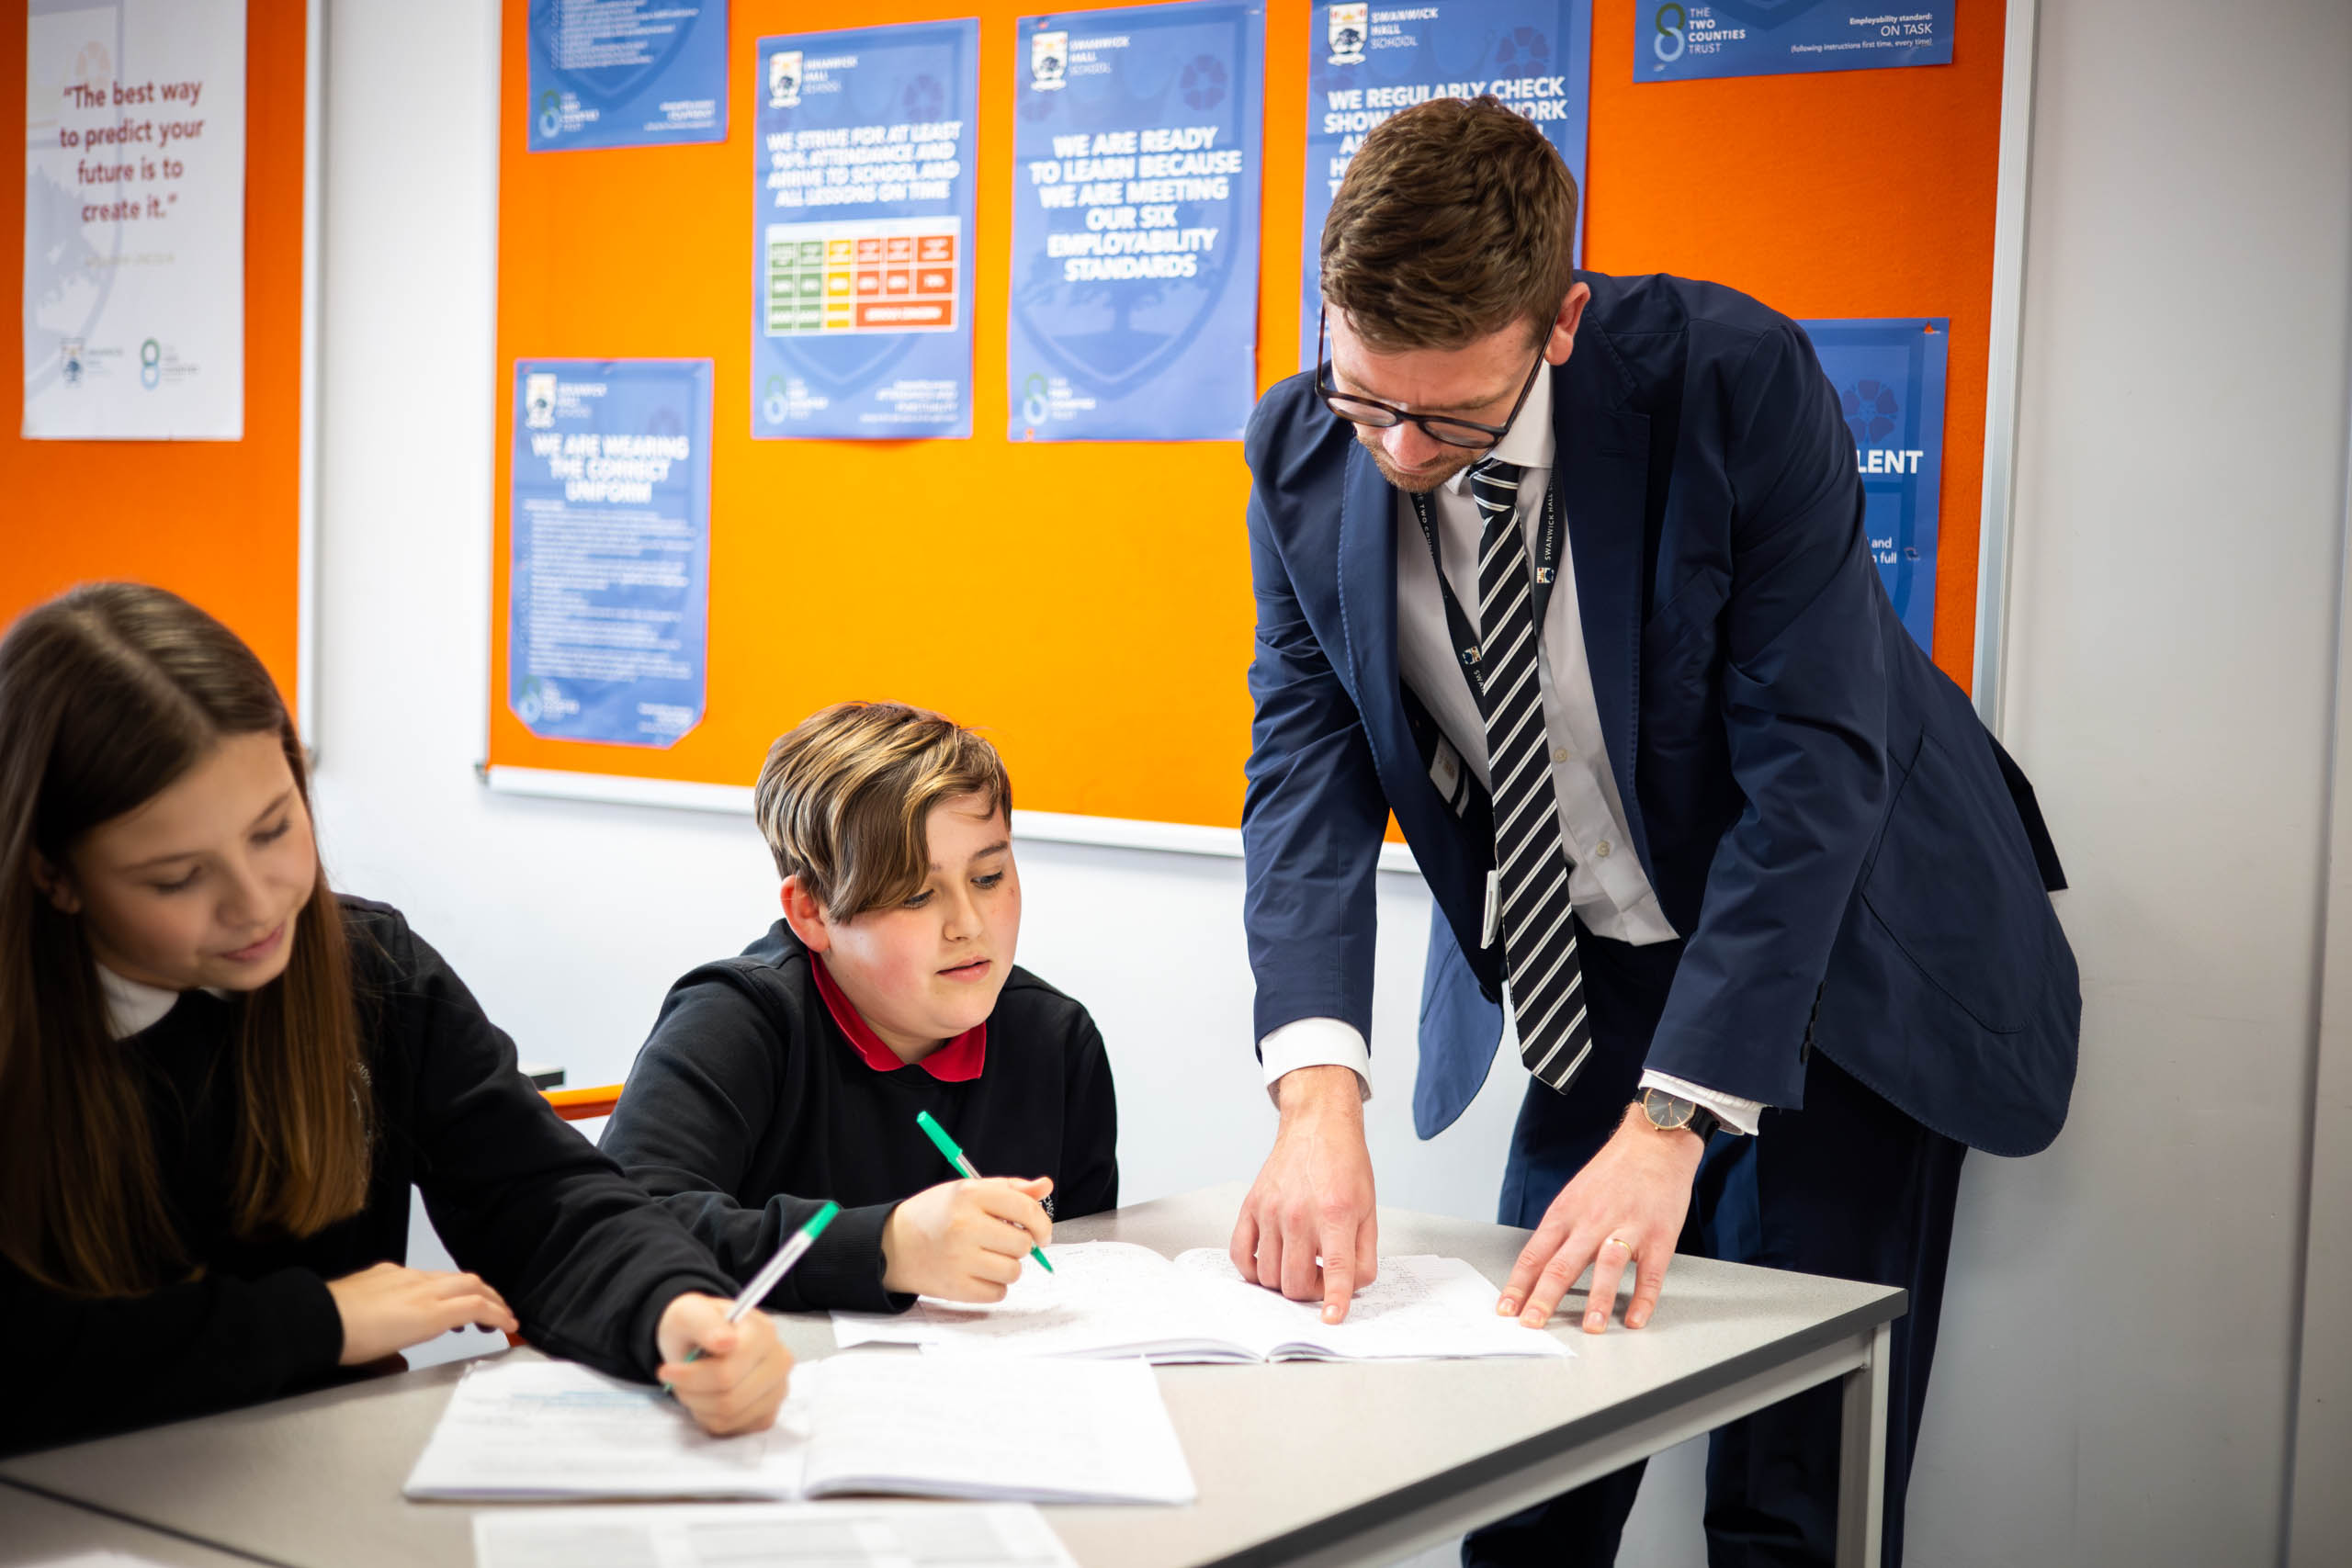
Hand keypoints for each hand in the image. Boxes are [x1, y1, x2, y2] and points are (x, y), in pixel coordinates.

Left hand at [325, 1262, 518, 1365]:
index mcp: (429, 1313)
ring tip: (467, 1302)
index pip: (477, 1307)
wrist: (318, 1320)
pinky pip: (420, 1273)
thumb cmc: (350, 1344)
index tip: (511, 1323)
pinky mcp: (386, 1271)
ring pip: (448, 1275)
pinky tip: (424, 1294)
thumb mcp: (384, 1358)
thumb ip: (403, 1356)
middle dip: (492, 1295)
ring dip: (465, 1288)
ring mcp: (405, 1276)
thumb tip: (403, 1361)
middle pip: (471, 1283)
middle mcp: (423, 1289)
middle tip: (500, 1309)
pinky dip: (434, 1283)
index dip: (499, 1314)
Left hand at [656, 1293, 792, 1435]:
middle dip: (693, 1393)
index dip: (691, 1377)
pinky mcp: (768, 1413)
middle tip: (676, 1380)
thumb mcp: (689, 1313)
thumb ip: (705, 1323)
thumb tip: (726, 1342)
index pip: (727, 1373)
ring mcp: (777, 1390)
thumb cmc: (697, 1326)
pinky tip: (707, 1398)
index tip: (666, 1370)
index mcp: (764, 1332)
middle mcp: (779, 1361)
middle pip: (730, 1399)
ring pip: (730, 1416)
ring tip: (691, 1387)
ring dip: (699, 1406)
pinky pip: (734, 1428)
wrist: (703, 1340)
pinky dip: (711, 1418)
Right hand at [881, 1177, 1054, 1300]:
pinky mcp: (956, 1287)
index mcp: (970, 1195)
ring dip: (1007, 1266)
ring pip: (1013, 1271)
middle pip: (1022, 1244)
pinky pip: (998, 1293)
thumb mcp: (969, 1191)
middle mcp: (964, 1225)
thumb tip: (1045, 1187)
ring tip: (987, 1257)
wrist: (894, 1244)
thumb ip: (1010, 1189)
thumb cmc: (936, 1215)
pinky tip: (977, 1272)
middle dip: (1021, 1246)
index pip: (1025, 1209)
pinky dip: (994, 1285)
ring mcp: (959, 1258)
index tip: (1041, 1233)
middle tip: (1003, 1243)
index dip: (1041, 1223)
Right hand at [1229, 1064, 1377, 1323]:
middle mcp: (1300, 1214)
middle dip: (1309, 1293)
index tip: (1332, 1319)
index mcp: (1336, 1214)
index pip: (1337, 1270)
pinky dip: (1251, 1269)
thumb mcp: (1370, 1209)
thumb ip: (1364, 1254)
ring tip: (1299, 1264)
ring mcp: (1271, 1211)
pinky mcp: (1251, 1206)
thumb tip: (1352, 1287)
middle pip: (1294, 1282)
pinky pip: (1240, 1254)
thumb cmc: (1345, 1164)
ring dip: (1284, 1282)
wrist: (1318, 1126)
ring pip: (1268, 1275)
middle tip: (1319, 1278)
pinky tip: (1269, 1262)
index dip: (1335, 1300)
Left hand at [1498, 1105, 1703, 1332]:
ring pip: (1607, 1267)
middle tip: (1532, 1325)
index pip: (1534, 1254)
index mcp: (1566, 1212)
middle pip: (1563, 1264)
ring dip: (1597, 1300)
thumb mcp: (1575, 1194)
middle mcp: (1592, 1221)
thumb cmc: (1613, 1171)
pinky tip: (1635, 1319)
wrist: (1654, 1141)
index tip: (1506, 1309)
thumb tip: (1538, 1269)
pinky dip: (1643, 1298)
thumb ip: (1560, 1230)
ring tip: (1590, 1327)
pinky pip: (1651, 1273)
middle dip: (1544, 1298)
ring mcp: (1627, 1227)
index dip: (1519, 1285)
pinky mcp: (1660, 1236)